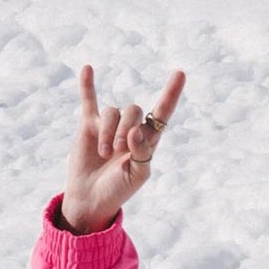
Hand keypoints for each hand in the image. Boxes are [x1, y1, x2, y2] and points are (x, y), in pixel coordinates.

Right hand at [59, 64, 186, 236]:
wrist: (92, 198)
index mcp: (147, 141)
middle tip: (119, 150)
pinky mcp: (89, 124)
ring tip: (105, 153)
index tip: (180, 73)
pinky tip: (88, 69)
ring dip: (108, 132)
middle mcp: (129, 128)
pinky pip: (88, 100)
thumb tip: (136, 131)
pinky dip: (87, 85)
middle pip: (134, 111)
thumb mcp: (137, 177)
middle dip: (126, 128)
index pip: (162, 113)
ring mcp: (109, 125)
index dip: (170, 94)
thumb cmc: (118, 190)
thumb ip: (142, 153)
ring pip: (112, 112)